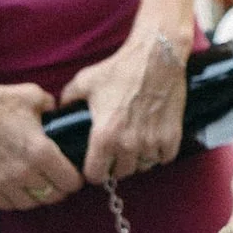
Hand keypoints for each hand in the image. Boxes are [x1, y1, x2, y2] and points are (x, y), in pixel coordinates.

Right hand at [0, 76, 82, 212]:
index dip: (75, 179)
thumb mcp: (34, 96)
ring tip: (38, 183)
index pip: (70, 182)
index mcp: (40, 152)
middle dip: (60, 188)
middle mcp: (23, 173)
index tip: (73, 174)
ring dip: (38, 195)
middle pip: (53, 196)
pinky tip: (18, 186)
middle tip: (58, 179)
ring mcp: (2, 183)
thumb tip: (60, 115)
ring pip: (31, 204)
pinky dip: (16, 198)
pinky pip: (7, 205)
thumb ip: (53, 108)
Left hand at [60, 29, 186, 184]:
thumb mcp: (85, 81)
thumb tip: (61, 110)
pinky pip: (164, 158)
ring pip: (143, 167)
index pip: (96, 176)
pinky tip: (154, 140)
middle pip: (121, 173)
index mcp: (104, 136)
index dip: (93, 172)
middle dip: (117, 165)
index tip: (96, 164)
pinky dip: (160, 152)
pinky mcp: (172, 135)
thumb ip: (68, 99)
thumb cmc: (120, 68)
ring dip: (139, 159)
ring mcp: (152, 141)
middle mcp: (128, 144)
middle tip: (116, 152)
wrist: (156, 56)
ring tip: (136, 144)